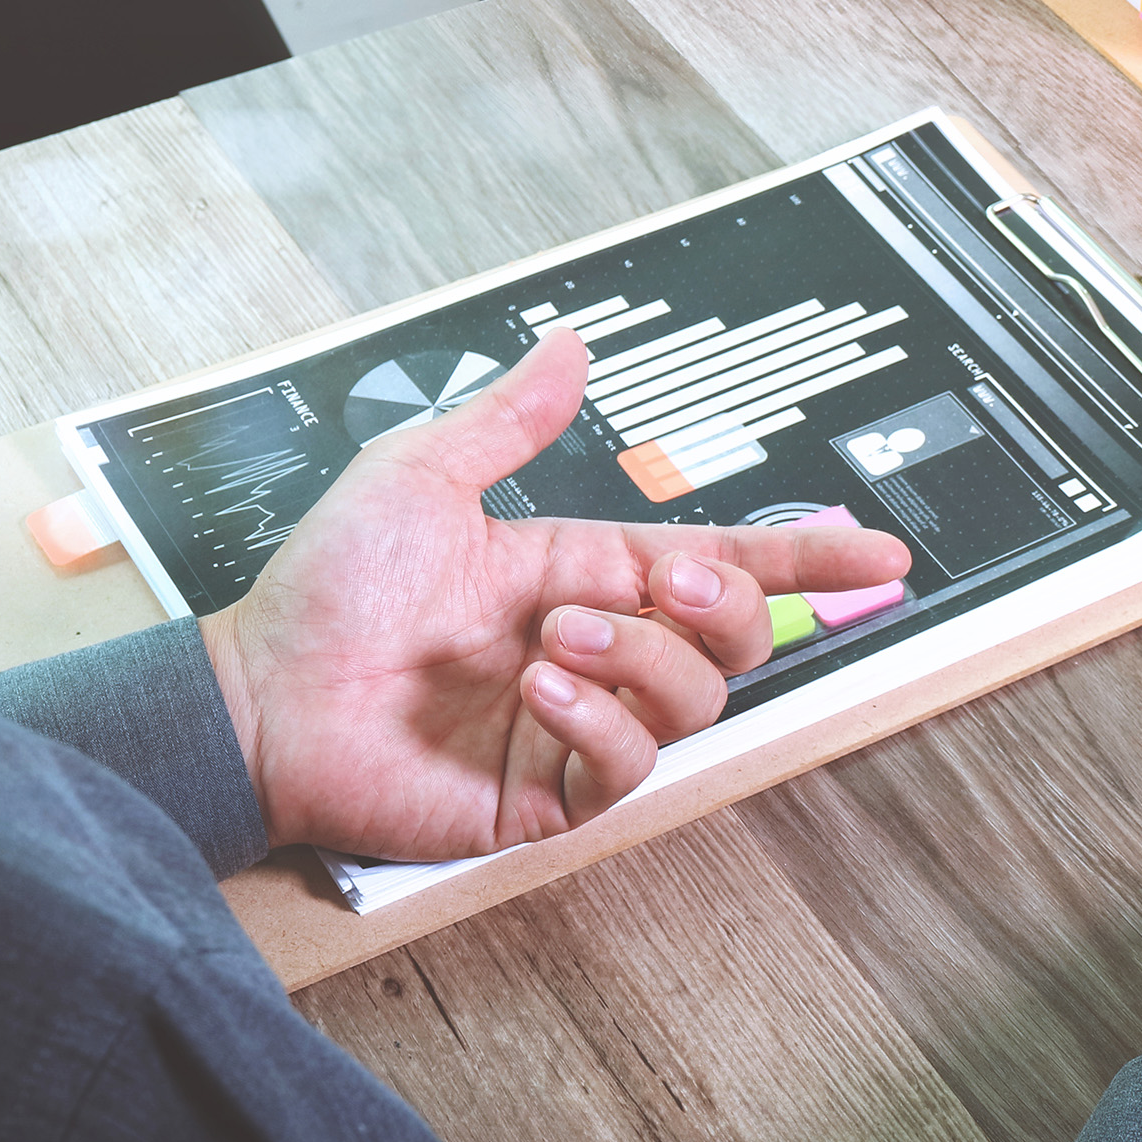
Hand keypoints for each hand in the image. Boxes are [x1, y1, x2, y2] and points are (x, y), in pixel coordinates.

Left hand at [198, 330, 911, 860]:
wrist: (261, 700)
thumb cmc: (327, 593)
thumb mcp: (420, 475)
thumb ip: (508, 419)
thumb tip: (565, 347)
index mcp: (586, 575)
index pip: (726, 565)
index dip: (808, 559)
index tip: (879, 555)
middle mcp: (599, 651)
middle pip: (734, 639)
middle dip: (729, 609)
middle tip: (665, 589)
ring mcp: (580, 725)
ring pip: (693, 701)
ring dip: (642, 663)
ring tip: (556, 643)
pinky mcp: (549, 794)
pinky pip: (630, 766)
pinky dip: (602, 725)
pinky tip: (542, 695)